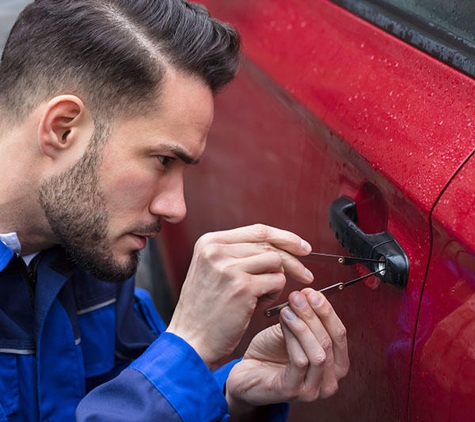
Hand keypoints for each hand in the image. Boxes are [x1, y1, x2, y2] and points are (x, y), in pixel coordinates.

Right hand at [166, 224, 313, 365]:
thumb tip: (279, 247)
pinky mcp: (242, 287)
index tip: (302, 246)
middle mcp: (217, 250)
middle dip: (293, 260)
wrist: (190, 340)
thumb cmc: (206, 309)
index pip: (258, 230)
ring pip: (276, 262)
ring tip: (263, 294)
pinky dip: (274, 293)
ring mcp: (229, 267)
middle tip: (306, 274)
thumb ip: (239, 254)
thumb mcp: (213, 270)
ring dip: (277, 279)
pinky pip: (277, 281)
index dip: (285, 237)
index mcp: (210, 242)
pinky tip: (259, 304)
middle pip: (270, 245)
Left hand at [225, 288, 348, 415]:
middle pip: (330, 342)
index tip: (312, 293)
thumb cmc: (270, 352)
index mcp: (335, 365)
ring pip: (318, 353)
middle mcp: (329, 381)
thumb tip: (311, 294)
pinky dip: (293, 337)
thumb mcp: (293, 329)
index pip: (340, 334)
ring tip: (288, 308)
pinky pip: (300, 362)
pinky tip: (284, 321)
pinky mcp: (292, 392)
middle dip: (314, 315)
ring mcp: (312, 390)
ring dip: (303, 326)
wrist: (246, 371)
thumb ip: (306, 317)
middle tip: (298, 296)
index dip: (327, 311)